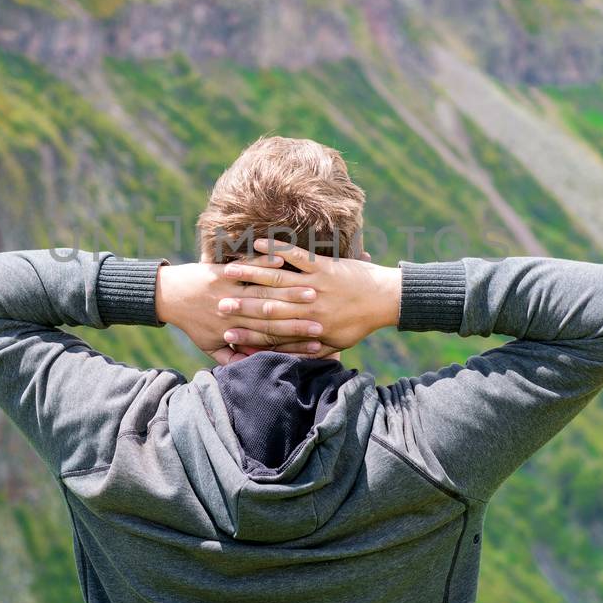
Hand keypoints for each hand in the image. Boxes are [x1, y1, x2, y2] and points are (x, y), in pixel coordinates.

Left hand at [156, 261, 327, 365]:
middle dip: (301, 317)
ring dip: (290, 289)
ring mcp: (229, 290)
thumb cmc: (192, 322)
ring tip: (314, 291)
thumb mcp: (209, 346)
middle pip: (274, 315)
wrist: (169, 296)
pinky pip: (248, 266)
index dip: (296, 341)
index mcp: (234, 331)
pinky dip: (266, 262)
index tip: (318, 342)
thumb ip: (230, 359)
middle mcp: (234, 312)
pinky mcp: (223, 272)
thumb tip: (251, 369)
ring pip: (264, 291)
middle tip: (325, 319)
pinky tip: (284, 261)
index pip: (272, 338)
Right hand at [218, 238, 400, 352]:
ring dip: (249, 274)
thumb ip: (313, 352)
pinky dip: (276, 248)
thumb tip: (290, 360)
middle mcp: (307, 306)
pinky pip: (296, 254)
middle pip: (266, 304)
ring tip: (226, 271)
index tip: (224, 332)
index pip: (270, 331)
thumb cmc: (361, 323)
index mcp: (308, 326)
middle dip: (239, 304)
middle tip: (215, 303)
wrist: (386, 300)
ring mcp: (314, 283)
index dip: (246, 333)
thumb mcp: (336, 343)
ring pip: (276, 278)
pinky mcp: (322, 265)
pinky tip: (257, 242)